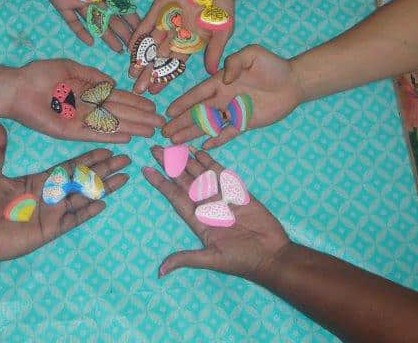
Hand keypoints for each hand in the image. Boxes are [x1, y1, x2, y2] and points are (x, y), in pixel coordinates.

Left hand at [0, 59, 164, 142]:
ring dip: (132, 128)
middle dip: (140, 118)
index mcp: (88, 92)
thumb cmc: (40, 74)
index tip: (153, 105)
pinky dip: (109, 135)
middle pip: (120, 113)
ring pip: (111, 124)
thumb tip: (114, 82)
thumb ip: (92, 75)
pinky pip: (93, 134)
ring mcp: (80, 121)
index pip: (117, 98)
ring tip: (150, 131)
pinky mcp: (69, 132)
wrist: (17, 87)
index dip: (136, 102)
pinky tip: (126, 137)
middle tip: (160, 122)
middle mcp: (88, 108)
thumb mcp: (70, 67)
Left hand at [0, 122, 130, 274]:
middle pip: (83, 179)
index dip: (88, 158)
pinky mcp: (51, 229)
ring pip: (84, 197)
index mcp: (39, 180)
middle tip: (125, 160)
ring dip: (103, 187)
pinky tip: (103, 203)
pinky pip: (74, 219)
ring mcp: (53, 212)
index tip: (106, 149)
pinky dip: (88, 211)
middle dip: (104, 169)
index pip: (70, 166)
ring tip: (123, 178)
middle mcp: (51, 194)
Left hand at [30, 0, 145, 51]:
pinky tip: (90, 41)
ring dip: (106, 35)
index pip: (120, 5)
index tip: (141, 27)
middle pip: (110, 17)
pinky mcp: (63, 5)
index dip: (130, 16)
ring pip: (95, 22)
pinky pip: (72, 21)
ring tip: (117, 48)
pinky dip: (81, 31)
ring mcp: (78, 2)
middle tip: (132, 45)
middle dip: (122, 31)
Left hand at [128, 0, 244, 93]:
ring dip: (141, 59)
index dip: (164, 78)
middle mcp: (174, 37)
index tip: (154, 91)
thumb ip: (214, 50)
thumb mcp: (223, 31)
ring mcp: (165, 24)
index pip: (174, 65)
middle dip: (149, 73)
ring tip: (131, 73)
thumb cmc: (223, 8)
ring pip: (150, 45)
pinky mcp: (159, 10)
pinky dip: (138, 36)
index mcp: (189, 45)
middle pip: (159, 59)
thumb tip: (212, 73)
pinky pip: (146, 25)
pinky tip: (130, 48)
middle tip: (138, 88)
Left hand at [142, 146, 288, 279]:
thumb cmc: (242, 260)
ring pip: (200, 174)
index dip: (160, 183)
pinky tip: (199, 152)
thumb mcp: (212, 260)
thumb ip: (186, 258)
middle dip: (169, 166)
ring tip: (173, 146)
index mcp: (197, 220)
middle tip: (154, 149)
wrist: (272, 255)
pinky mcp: (238, 193)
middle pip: (183, 181)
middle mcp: (206, 206)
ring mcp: (222, 198)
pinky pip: (221, 174)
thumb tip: (161, 271)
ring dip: (186, 160)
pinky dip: (210, 162)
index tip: (145, 170)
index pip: (174, 197)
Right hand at [162, 45, 302, 148]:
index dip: (183, 103)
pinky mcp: (245, 122)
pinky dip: (216, 139)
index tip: (169, 111)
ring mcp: (232, 112)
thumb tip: (225, 78)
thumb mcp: (253, 54)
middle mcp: (222, 98)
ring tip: (176, 141)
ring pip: (207, 124)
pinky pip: (227, 133)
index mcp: (221, 81)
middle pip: (197, 112)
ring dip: (191, 132)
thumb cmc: (272, 66)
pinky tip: (204, 145)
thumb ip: (235, 62)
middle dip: (180, 122)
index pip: (198, 94)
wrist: (294, 81)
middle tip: (164, 132)